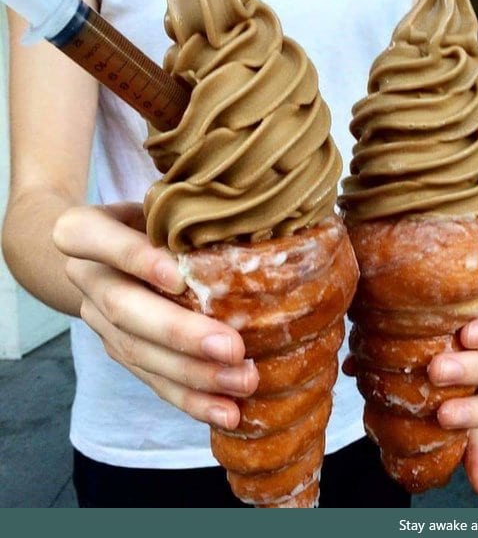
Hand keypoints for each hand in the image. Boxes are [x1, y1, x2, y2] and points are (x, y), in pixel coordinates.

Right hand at [52, 202, 258, 428]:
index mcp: (85, 232)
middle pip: (124, 309)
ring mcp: (100, 322)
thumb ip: (186, 216)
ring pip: (138, 353)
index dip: (134, 258)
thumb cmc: (150, 220)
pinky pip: (151, 380)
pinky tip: (226, 411)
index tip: (179, 276)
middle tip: (232, 348)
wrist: (108, 252)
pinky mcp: (120, 351)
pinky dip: (190, 399)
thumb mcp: (160, 206)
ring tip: (241, 384)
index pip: (92, 238)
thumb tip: (252, 223)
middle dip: (179, 333)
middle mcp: (87, 279)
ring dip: (192, 375)